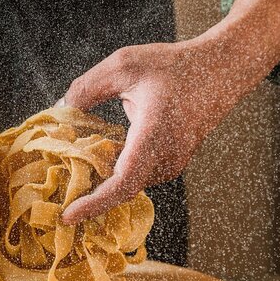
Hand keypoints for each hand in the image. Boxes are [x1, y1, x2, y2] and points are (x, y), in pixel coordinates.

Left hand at [59, 0, 279, 224]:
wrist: (223, 69)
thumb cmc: (174, 65)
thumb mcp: (123, 66)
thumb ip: (87, 88)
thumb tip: (60, 110)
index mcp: (155, 134)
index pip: (122, 182)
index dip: (93, 203)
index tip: (68, 216)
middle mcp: (167, 157)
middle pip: (120, 190)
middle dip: (88, 198)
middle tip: (56, 199)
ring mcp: (173, 163)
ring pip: (128, 183)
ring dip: (101, 184)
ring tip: (68, 179)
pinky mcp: (173, 163)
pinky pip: (138, 175)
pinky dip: (115, 174)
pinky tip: (94, 162)